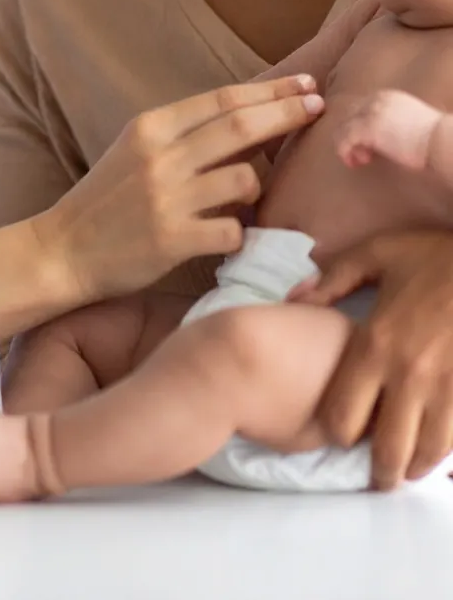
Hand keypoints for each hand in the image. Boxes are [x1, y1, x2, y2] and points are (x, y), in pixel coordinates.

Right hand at [38, 76, 322, 303]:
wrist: (61, 251)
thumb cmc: (103, 201)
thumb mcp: (134, 152)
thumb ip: (183, 136)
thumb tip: (247, 126)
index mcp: (151, 127)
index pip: (223, 99)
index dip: (272, 91)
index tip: (306, 85)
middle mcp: (161, 156)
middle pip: (242, 127)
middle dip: (289, 113)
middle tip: (320, 106)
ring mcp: (167, 198)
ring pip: (245, 179)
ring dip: (259, 186)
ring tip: (250, 196)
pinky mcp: (172, 240)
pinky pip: (233, 230)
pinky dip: (242, 232)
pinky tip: (233, 236)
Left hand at [289, 230, 452, 489]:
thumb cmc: (435, 256)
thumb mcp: (377, 253)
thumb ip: (333, 279)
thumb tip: (294, 298)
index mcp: (375, 345)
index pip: (342, 414)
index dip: (335, 433)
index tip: (336, 435)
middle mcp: (408, 375)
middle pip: (386, 447)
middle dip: (378, 470)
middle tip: (376, 477)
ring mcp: (447, 388)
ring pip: (427, 452)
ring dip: (414, 468)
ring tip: (407, 472)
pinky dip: (445, 452)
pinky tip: (438, 454)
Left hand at [336, 89, 440, 169]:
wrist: (439, 140)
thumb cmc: (430, 137)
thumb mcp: (406, 123)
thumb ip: (389, 123)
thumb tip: (375, 138)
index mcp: (387, 96)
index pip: (359, 109)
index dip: (358, 128)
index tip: (367, 146)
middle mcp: (376, 99)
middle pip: (348, 117)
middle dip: (350, 137)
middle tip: (362, 156)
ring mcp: (370, 112)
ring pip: (342, 127)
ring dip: (348, 147)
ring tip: (360, 161)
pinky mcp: (367, 127)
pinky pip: (344, 139)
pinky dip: (345, 152)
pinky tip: (357, 162)